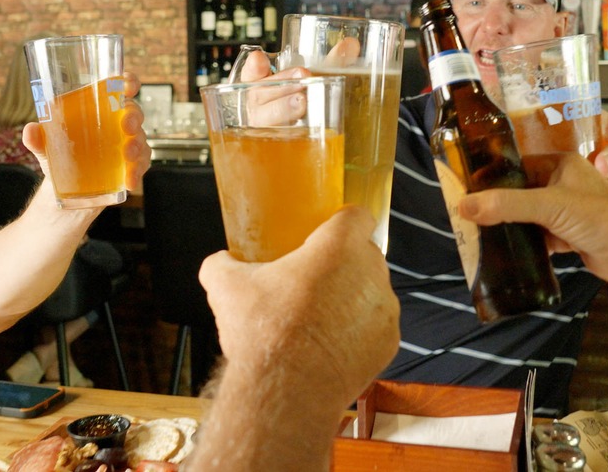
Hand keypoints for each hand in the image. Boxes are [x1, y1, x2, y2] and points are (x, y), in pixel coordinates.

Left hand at [22, 72, 151, 191]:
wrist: (66, 190)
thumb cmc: (61, 157)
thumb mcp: (46, 147)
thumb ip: (38, 138)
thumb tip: (30, 130)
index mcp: (100, 110)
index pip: (118, 89)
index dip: (128, 82)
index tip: (127, 85)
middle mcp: (117, 124)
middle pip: (134, 112)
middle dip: (134, 117)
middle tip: (127, 126)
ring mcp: (126, 145)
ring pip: (141, 139)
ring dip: (137, 146)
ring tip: (127, 155)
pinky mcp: (131, 167)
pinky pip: (141, 166)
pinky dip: (137, 173)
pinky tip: (129, 181)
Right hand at [198, 206, 399, 408]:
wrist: (286, 392)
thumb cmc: (263, 333)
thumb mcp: (227, 288)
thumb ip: (222, 264)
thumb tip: (219, 262)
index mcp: (338, 247)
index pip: (357, 215)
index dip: (342, 220)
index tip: (325, 231)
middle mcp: (371, 272)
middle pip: (364, 254)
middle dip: (341, 263)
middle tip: (310, 279)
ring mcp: (385, 310)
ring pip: (371, 291)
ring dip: (351, 298)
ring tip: (318, 317)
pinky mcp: (388, 342)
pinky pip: (375, 326)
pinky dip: (358, 332)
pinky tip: (329, 345)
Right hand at [457, 152, 607, 287]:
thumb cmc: (606, 220)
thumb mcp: (549, 205)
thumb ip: (506, 204)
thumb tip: (466, 205)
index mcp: (563, 164)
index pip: (520, 164)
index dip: (495, 175)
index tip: (469, 186)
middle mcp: (566, 184)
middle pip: (523, 191)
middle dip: (500, 202)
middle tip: (471, 210)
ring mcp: (569, 211)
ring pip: (530, 215)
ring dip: (513, 224)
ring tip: (484, 229)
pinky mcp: (571, 235)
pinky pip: (540, 236)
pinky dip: (527, 242)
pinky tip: (511, 249)